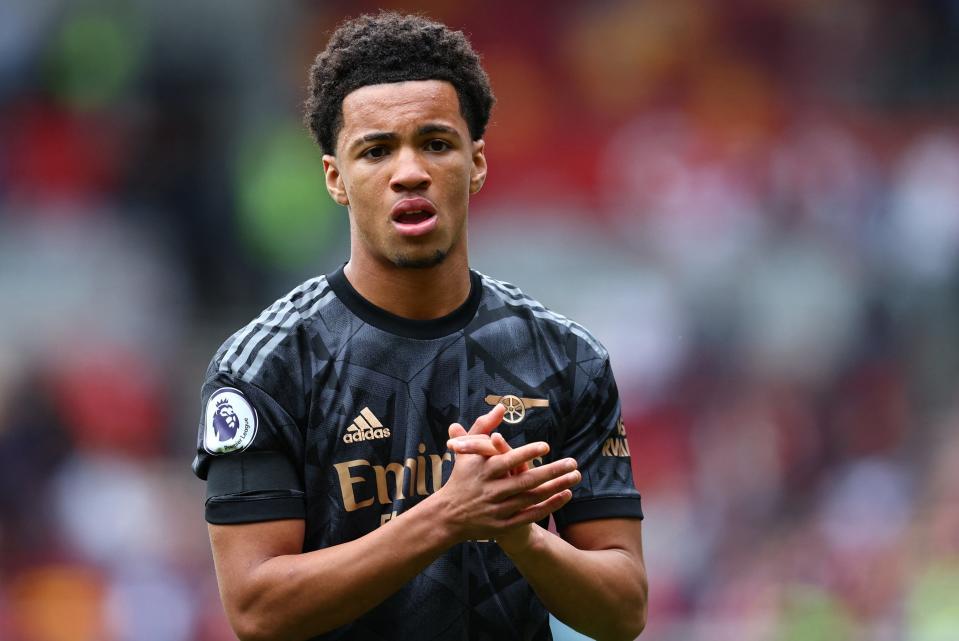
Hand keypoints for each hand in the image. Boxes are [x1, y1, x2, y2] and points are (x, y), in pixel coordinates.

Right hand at [436, 404, 578, 544]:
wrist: (447, 516)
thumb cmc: (461, 477)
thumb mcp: (467, 451)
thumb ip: (483, 427)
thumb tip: (501, 406)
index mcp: (483, 470)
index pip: (507, 461)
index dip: (526, 454)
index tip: (546, 446)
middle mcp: (491, 490)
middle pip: (525, 481)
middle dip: (551, 471)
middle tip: (573, 462)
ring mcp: (498, 510)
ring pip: (532, 498)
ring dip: (556, 487)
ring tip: (575, 475)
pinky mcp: (503, 526)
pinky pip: (531, 515)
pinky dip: (549, 505)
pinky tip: (566, 494)